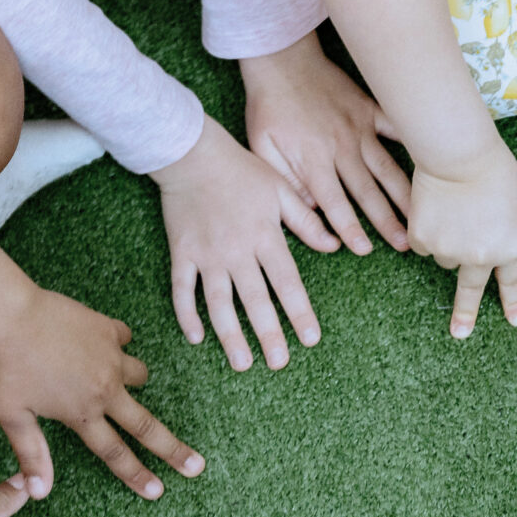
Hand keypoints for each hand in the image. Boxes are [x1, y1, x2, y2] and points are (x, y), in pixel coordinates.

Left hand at [0, 285, 201, 498]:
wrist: (11, 315)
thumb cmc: (6, 366)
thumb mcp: (13, 416)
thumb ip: (31, 454)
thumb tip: (39, 493)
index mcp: (81, 413)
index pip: (115, 453)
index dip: (137, 475)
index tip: (158, 492)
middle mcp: (104, 389)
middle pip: (146, 426)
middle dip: (173, 450)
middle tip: (197, 466)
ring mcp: (111, 358)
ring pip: (140, 375)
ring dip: (135, 382)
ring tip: (120, 380)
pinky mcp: (108, 330)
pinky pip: (123, 338)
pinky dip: (116, 342)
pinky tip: (102, 341)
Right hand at [153, 119, 329, 371]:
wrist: (192, 153)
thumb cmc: (241, 169)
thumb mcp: (281, 190)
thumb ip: (307, 221)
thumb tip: (335, 246)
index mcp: (265, 236)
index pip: (287, 282)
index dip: (300, 312)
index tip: (310, 339)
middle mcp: (237, 251)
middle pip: (255, 300)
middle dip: (269, 334)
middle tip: (279, 363)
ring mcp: (207, 254)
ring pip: (219, 303)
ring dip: (230, 336)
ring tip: (242, 363)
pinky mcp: (181, 253)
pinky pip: (182, 289)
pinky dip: (186, 314)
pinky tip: (196, 338)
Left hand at [242, 32, 413, 259]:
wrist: (281, 59)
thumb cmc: (268, 107)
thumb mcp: (262, 148)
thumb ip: (286, 182)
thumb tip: (313, 210)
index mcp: (312, 159)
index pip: (334, 203)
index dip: (350, 228)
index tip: (365, 250)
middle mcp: (341, 146)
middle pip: (368, 191)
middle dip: (387, 221)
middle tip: (406, 245)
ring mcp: (360, 127)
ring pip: (387, 167)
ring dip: (405, 195)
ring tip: (422, 215)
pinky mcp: (369, 110)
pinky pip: (396, 128)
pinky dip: (415, 142)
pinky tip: (434, 160)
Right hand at [409, 144, 516, 337]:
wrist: (458, 155)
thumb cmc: (492, 169)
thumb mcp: (514, 205)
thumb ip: (504, 231)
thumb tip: (487, 246)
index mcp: (511, 247)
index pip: (512, 280)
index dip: (514, 301)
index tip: (516, 321)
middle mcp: (481, 257)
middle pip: (471, 289)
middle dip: (466, 313)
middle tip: (460, 333)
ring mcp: (450, 251)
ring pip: (445, 255)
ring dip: (447, 239)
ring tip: (453, 208)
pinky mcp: (423, 241)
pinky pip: (424, 243)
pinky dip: (427, 228)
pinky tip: (434, 206)